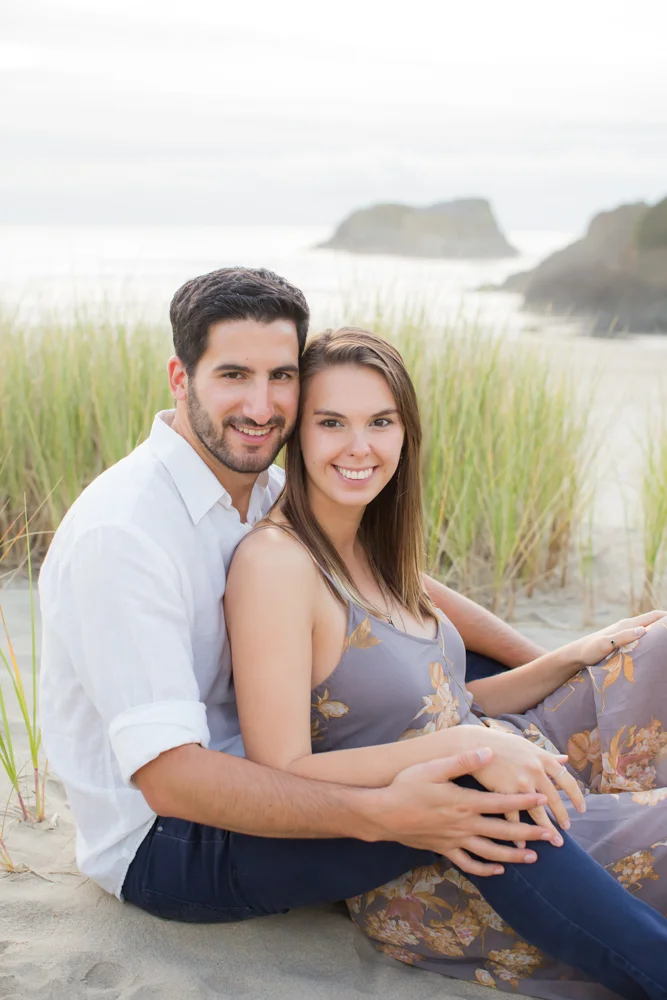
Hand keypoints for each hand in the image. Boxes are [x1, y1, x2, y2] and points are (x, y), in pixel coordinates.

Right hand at [371, 747, 558, 876]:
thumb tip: (488, 752)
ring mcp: (455, 840)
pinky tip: (498, 870)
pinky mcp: (444, 850)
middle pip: (503, 832)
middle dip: (530, 833)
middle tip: (552, 836)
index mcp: (464, 802)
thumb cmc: (406, 786)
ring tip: (534, 857)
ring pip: (491, 853)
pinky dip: (486, 870)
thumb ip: (462, 761)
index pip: (502, 803)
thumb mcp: (433, 768)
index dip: (525, 802)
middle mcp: (464, 824)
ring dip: (514, 856)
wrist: (383, 814)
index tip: (544, 800)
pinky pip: (469, 864)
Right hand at [473, 729, 584, 837]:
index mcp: (543, 758)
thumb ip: (547, 756)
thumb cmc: (501, 744)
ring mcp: (520, 781)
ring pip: (537, 811)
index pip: (567, 780)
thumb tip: (566, 759)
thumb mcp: (527, 746)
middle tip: (566, 831)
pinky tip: (522, 843)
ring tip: (553, 841)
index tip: (582, 809)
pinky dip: (518, 831)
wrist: (474, 742)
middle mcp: (535, 770)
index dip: (576, 796)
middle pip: (554, 799)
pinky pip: (514, 815)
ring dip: (546, 829)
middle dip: (562, 817)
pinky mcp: (504, 790)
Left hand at [573, 610, 666, 668]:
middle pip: (653, 621)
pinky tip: (655, 646)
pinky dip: (651, 638)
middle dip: (665, 624)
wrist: (577, 654)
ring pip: (648, 628)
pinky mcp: (622, 640)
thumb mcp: (605, 644)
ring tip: (666, 640)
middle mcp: (627, 626)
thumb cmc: (589, 650)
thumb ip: (623, 637)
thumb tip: (643, 630)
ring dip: (659, 631)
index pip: (653, 616)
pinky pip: (642, 636)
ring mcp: (625, 632)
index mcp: (626, 625)